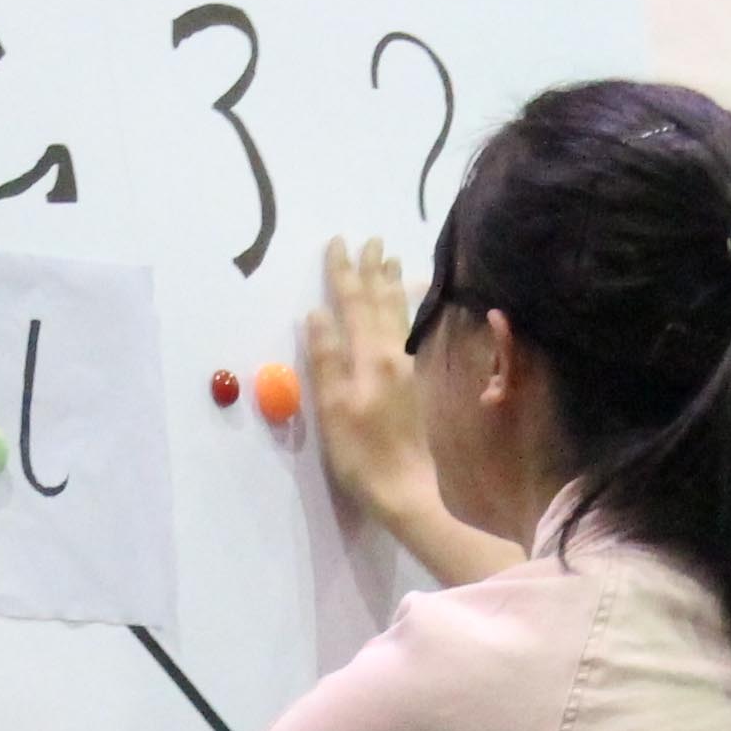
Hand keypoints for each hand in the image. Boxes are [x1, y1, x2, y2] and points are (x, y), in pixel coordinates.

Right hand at [305, 237, 432, 529]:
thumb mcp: (332, 407)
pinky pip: (408, 333)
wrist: (406, 489)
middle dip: (373, 271)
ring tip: (393, 259)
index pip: (353, 303)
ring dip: (392, 285)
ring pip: (398, 315)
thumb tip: (316, 313)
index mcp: (370, 357)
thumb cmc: (362, 453)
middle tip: (371, 240)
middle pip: (380, 303)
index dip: (344, 273)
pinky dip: (407, 311)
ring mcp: (406, 369)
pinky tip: (411, 306)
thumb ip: (325, 358)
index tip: (338, 243)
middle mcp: (392, 355)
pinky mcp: (414, 385)